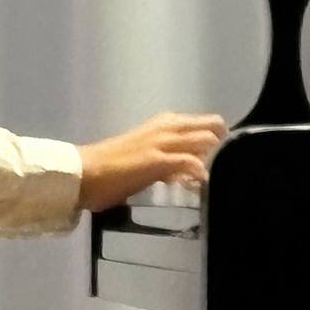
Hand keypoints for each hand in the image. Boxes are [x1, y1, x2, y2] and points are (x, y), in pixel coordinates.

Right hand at [75, 111, 227, 213]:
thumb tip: (186, 174)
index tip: (223, 159)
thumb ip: (168, 162)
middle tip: (225, 169)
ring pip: (207, 140)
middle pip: (213, 126)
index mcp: (163, 123)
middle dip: (224, 147)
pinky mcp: (158, 159)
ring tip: (217, 178)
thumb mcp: (145, 158)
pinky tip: (202, 186)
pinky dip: (202, 174)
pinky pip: (192, 162)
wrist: (84, 173)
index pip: (204, 124)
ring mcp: (163, 142)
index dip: (218, 141)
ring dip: (217, 159)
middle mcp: (167, 127)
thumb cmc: (109, 169)